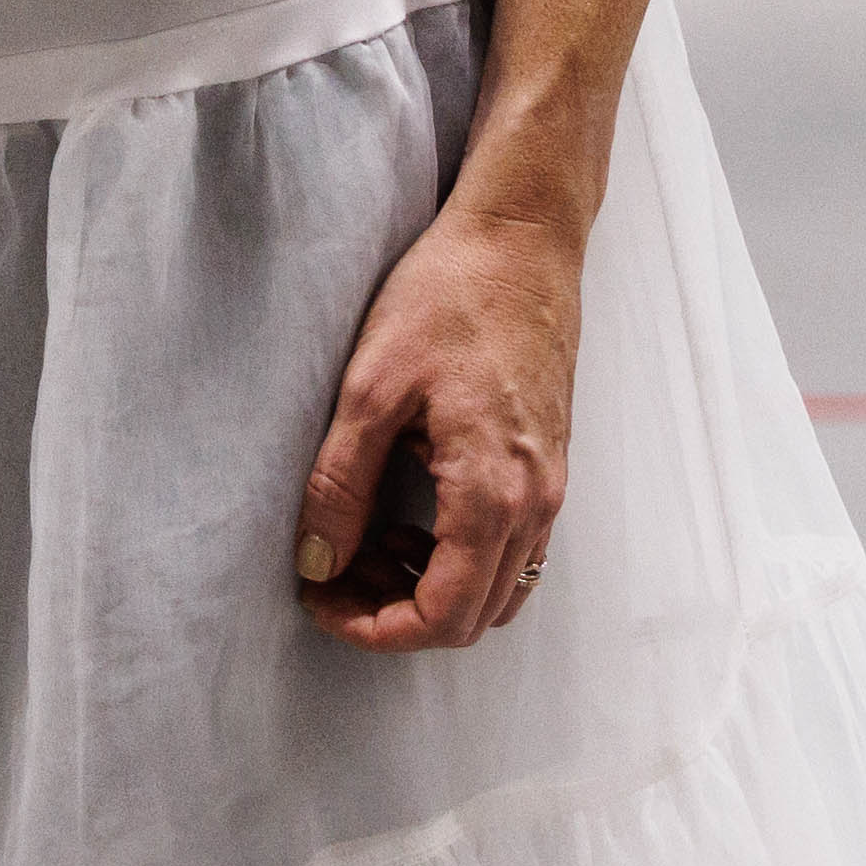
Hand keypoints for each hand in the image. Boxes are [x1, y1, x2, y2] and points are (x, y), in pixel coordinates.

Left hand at [300, 198, 579, 653]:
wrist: (522, 237)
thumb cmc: (449, 295)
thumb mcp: (371, 388)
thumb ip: (340, 484)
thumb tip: (316, 562)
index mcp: (491, 493)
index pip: (441, 615)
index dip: (374, 629)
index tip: (319, 599)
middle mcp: (535, 503)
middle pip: (471, 618)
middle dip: (395, 615)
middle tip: (332, 576)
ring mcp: (549, 486)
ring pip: (497, 590)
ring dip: (430, 590)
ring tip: (365, 546)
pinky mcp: (548, 465)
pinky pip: (514, 550)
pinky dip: (461, 559)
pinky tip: (411, 518)